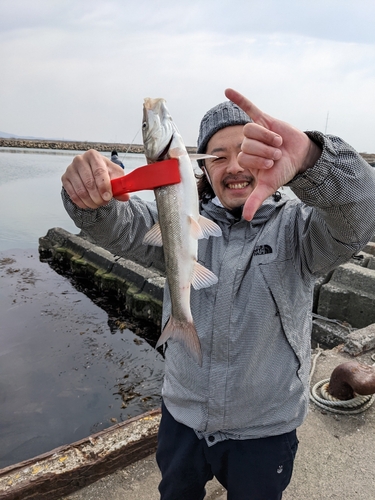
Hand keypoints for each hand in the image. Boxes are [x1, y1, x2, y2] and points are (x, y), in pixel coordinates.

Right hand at [61, 149, 128, 208]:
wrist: (92, 172)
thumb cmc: (104, 172)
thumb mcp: (116, 176)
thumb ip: (120, 186)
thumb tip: (125, 196)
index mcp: (93, 156)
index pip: (98, 172)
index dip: (104, 186)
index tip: (108, 197)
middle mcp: (80, 160)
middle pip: (89, 183)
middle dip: (98, 197)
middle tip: (104, 202)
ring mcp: (70, 169)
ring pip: (81, 191)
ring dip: (91, 201)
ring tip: (98, 204)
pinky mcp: (65, 179)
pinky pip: (73, 195)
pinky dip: (82, 203)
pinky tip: (89, 204)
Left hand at [225, 88, 321, 220]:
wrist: (300, 156)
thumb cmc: (283, 171)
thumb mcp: (269, 186)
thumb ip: (255, 199)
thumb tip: (245, 218)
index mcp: (245, 160)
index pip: (243, 156)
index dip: (258, 160)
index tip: (271, 164)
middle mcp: (247, 145)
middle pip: (246, 143)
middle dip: (265, 150)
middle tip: (276, 154)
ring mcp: (255, 132)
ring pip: (252, 130)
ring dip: (267, 137)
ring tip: (277, 143)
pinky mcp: (264, 119)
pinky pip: (248, 107)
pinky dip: (239, 98)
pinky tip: (227, 90)